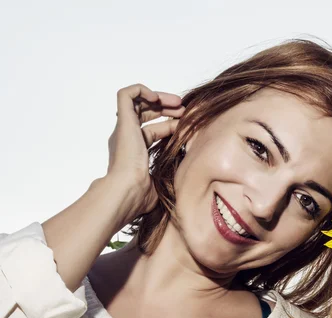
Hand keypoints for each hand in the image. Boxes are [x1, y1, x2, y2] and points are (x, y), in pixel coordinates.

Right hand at [106, 83, 184, 215]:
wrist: (127, 190)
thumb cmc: (142, 194)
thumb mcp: (163, 183)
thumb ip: (172, 178)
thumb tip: (189, 181)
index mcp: (135, 152)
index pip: (153, 131)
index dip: (170, 125)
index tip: (187, 126)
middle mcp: (127, 138)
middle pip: (146, 115)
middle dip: (166, 109)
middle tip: (184, 110)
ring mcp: (124, 129)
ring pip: (138, 102)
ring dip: (158, 98)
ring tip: (177, 102)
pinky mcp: (123, 121)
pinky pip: (126, 94)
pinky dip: (141, 90)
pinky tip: (157, 98)